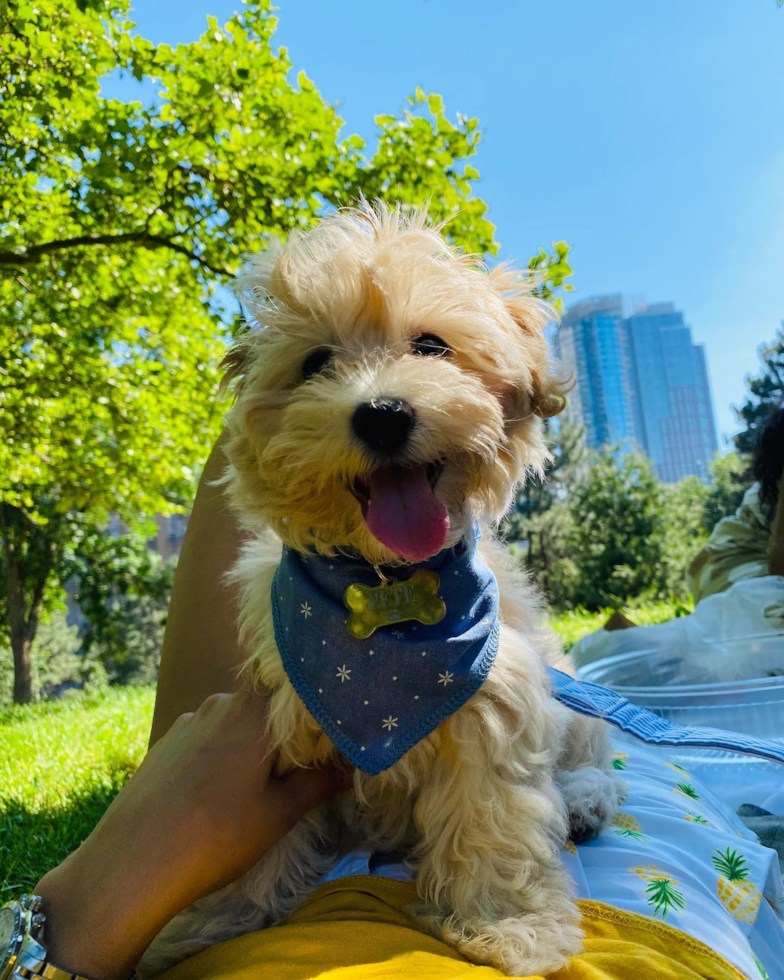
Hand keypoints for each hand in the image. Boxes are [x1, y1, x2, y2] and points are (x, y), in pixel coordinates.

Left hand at [36, 692, 345, 979]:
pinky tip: (220, 794)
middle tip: (304, 771)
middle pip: (268, 708)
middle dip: (288, 735)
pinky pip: (208, 739)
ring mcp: (187, 721)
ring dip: (253, 747)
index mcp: (253, 710)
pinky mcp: (165, 744)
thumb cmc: (215, 835)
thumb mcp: (278, 814)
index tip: (336, 741)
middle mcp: (220, 702)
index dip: (320, 713)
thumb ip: (319, 782)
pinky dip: (223, 757)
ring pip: (236, 725)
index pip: (299, 691)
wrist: (130, 864)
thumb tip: (350, 763)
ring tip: (260, 789)